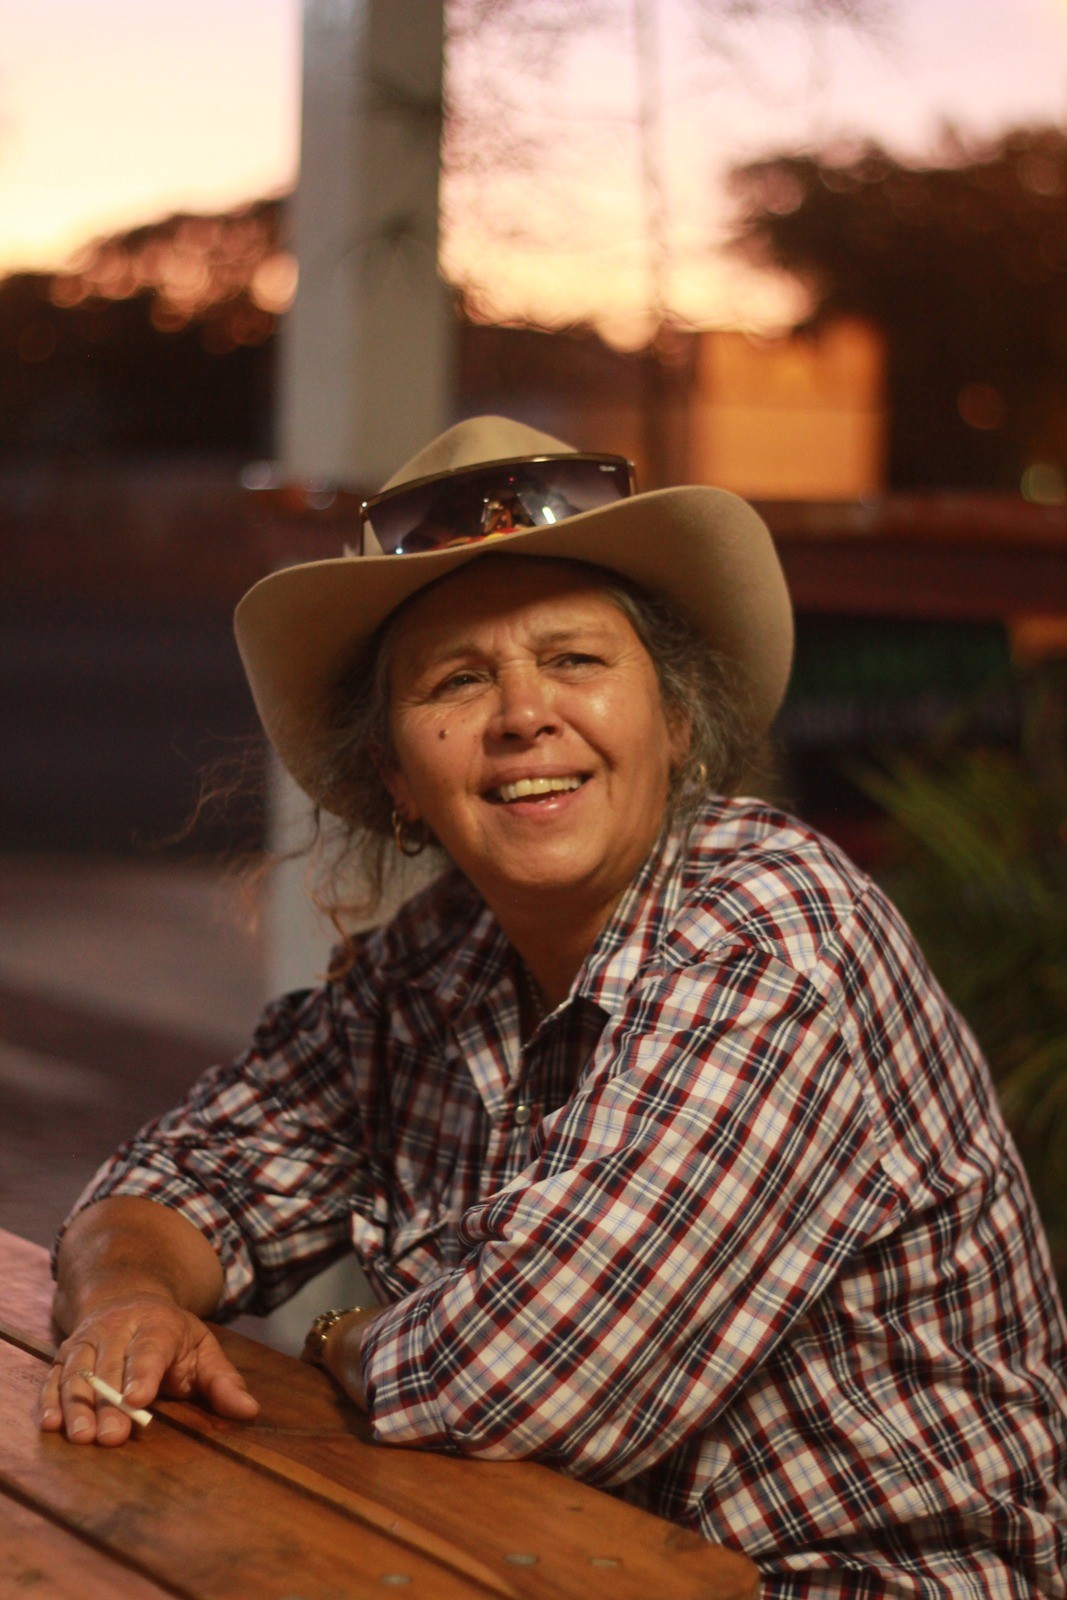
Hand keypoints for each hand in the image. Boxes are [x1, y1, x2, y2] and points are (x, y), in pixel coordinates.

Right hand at [39, 1292, 259, 1445]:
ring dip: (77, 1407)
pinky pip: (53, 1378)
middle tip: (111, 1438)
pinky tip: (50, 1424)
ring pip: (78, 1374)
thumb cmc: (171, 1335)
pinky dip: (49, 1400)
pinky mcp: (64, 1356)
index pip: (149, 1350)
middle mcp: (116, 1329)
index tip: (138, 1401)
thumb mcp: (204, 1349)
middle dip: (110, 1404)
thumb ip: (223, 1381)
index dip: (142, 1375)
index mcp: (156, 1325)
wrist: (127, 1296)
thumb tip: (250, 1412)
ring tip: (81, 1438)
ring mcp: (86, 1341)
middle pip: (110, 1367)